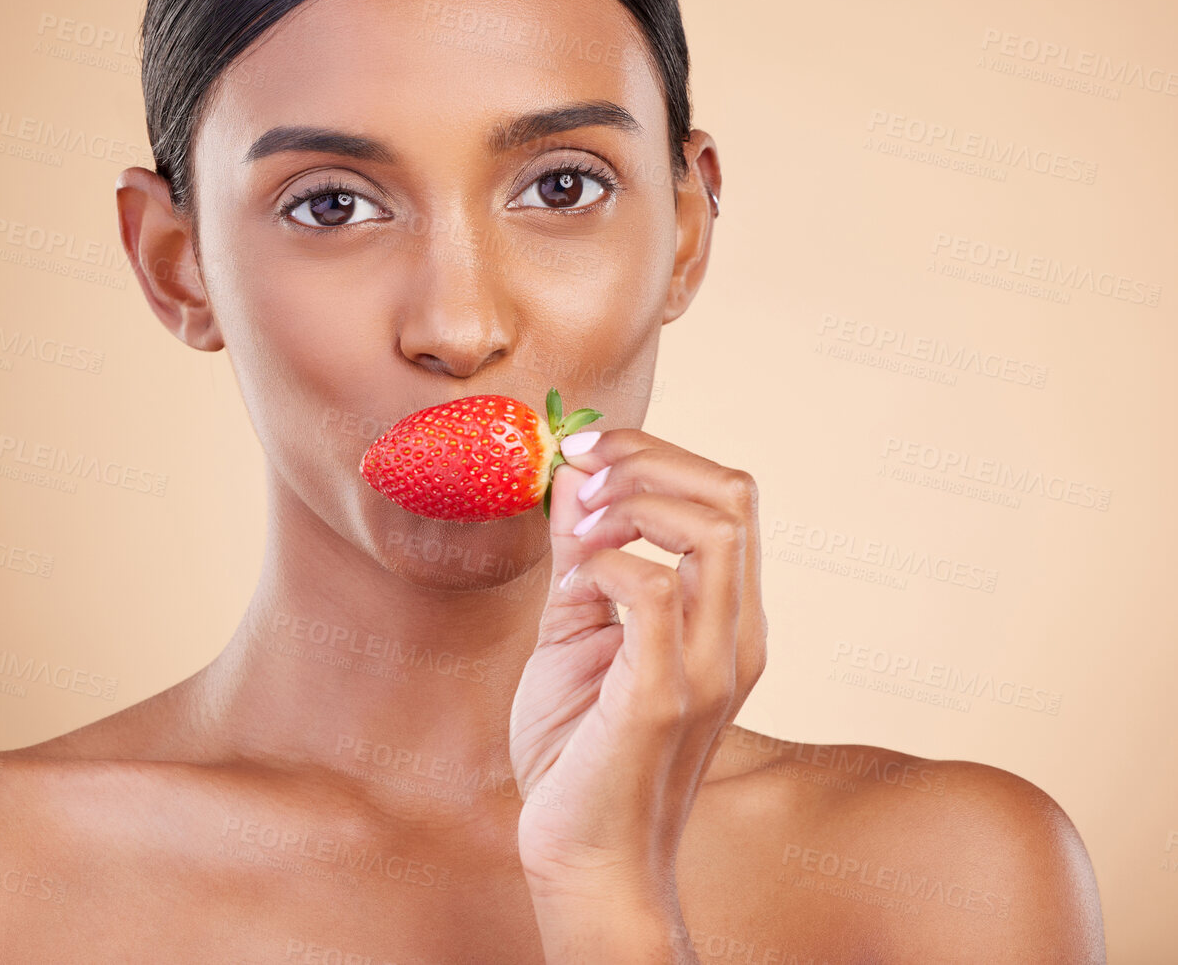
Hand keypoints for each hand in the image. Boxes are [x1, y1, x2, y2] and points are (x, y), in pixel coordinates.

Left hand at [509, 426, 767, 905]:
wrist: (582, 854)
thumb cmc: (579, 748)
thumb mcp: (575, 626)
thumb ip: (581, 551)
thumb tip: (572, 473)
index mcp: (724, 615)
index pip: (728, 493)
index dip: (655, 452)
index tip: (584, 452)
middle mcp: (735, 634)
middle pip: (732, 493)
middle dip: (647, 458)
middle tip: (580, 476)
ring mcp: (708, 666)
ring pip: (713, 528)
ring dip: (632, 503)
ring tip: (577, 533)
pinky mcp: (665, 695)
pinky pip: (657, 591)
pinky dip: (608, 563)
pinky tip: (574, 586)